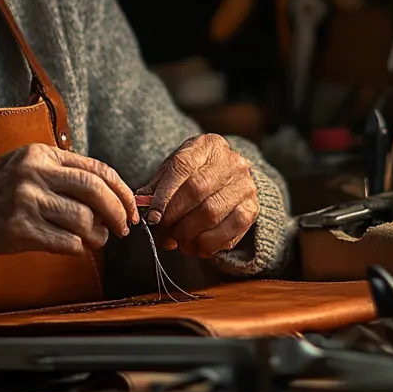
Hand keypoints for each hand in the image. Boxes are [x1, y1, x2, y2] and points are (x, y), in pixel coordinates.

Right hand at [0, 143, 138, 260]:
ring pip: (84, 220)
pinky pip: (67, 243)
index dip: (121, 191)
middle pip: (95, 191)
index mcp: (39, 154)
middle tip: (123, 227)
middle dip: (118, 212)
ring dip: (97, 235)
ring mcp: (26, 201)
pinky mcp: (20, 230)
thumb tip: (108, 191)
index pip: (96, 169)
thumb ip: (59, 172)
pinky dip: (77, 248)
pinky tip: (72, 246)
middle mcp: (33, 173)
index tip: (130, 207)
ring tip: (93, 239)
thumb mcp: (22, 166)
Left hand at [136, 134, 258, 257]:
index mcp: (207, 145)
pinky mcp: (252, 208)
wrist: (230, 176)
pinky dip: (208, 244)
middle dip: (174, 217)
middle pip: (197, 192)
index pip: (182, 167)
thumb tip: (140, 204)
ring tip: (175, 240)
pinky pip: (229, 232)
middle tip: (161, 233)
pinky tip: (195, 246)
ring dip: (188, 233)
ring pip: (212, 214)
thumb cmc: (195, 172)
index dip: (165, 195)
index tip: (152, 217)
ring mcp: (245, 185)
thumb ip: (158, 184)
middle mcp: (231, 162)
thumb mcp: (175, 169)